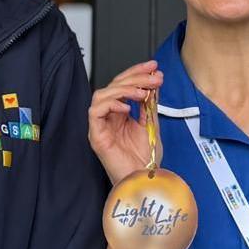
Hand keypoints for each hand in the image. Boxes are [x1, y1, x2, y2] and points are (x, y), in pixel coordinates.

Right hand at [87, 61, 163, 183]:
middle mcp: (109, 117)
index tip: (153, 67)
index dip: (137, 72)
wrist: (143, 180)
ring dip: (123, 89)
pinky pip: (95, 112)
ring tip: (142, 93)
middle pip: (114, 86)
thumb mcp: (151, 125)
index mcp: (120, 114)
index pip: (124, 85)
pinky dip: (110, 105)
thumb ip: (150, 105)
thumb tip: (153, 85)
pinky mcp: (96, 135)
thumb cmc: (144, 159)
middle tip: (153, 76)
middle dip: (135, 77)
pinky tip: (126, 107)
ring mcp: (101, 125)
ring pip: (102, 94)